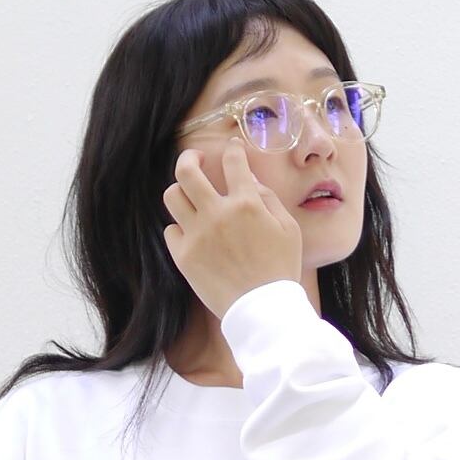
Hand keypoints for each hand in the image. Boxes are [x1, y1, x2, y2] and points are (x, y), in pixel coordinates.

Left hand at [162, 137, 302, 318]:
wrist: (263, 310)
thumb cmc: (281, 270)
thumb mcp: (288, 229)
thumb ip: (268, 199)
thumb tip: (249, 181)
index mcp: (246, 203)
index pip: (232, 161)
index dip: (232, 150)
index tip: (231, 149)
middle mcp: (217, 213)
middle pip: (187, 171)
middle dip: (188, 157)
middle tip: (195, 159)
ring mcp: (197, 235)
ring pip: (172, 197)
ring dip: (181, 192)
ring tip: (190, 198)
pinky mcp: (184, 257)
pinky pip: (171, 232)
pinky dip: (180, 230)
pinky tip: (193, 235)